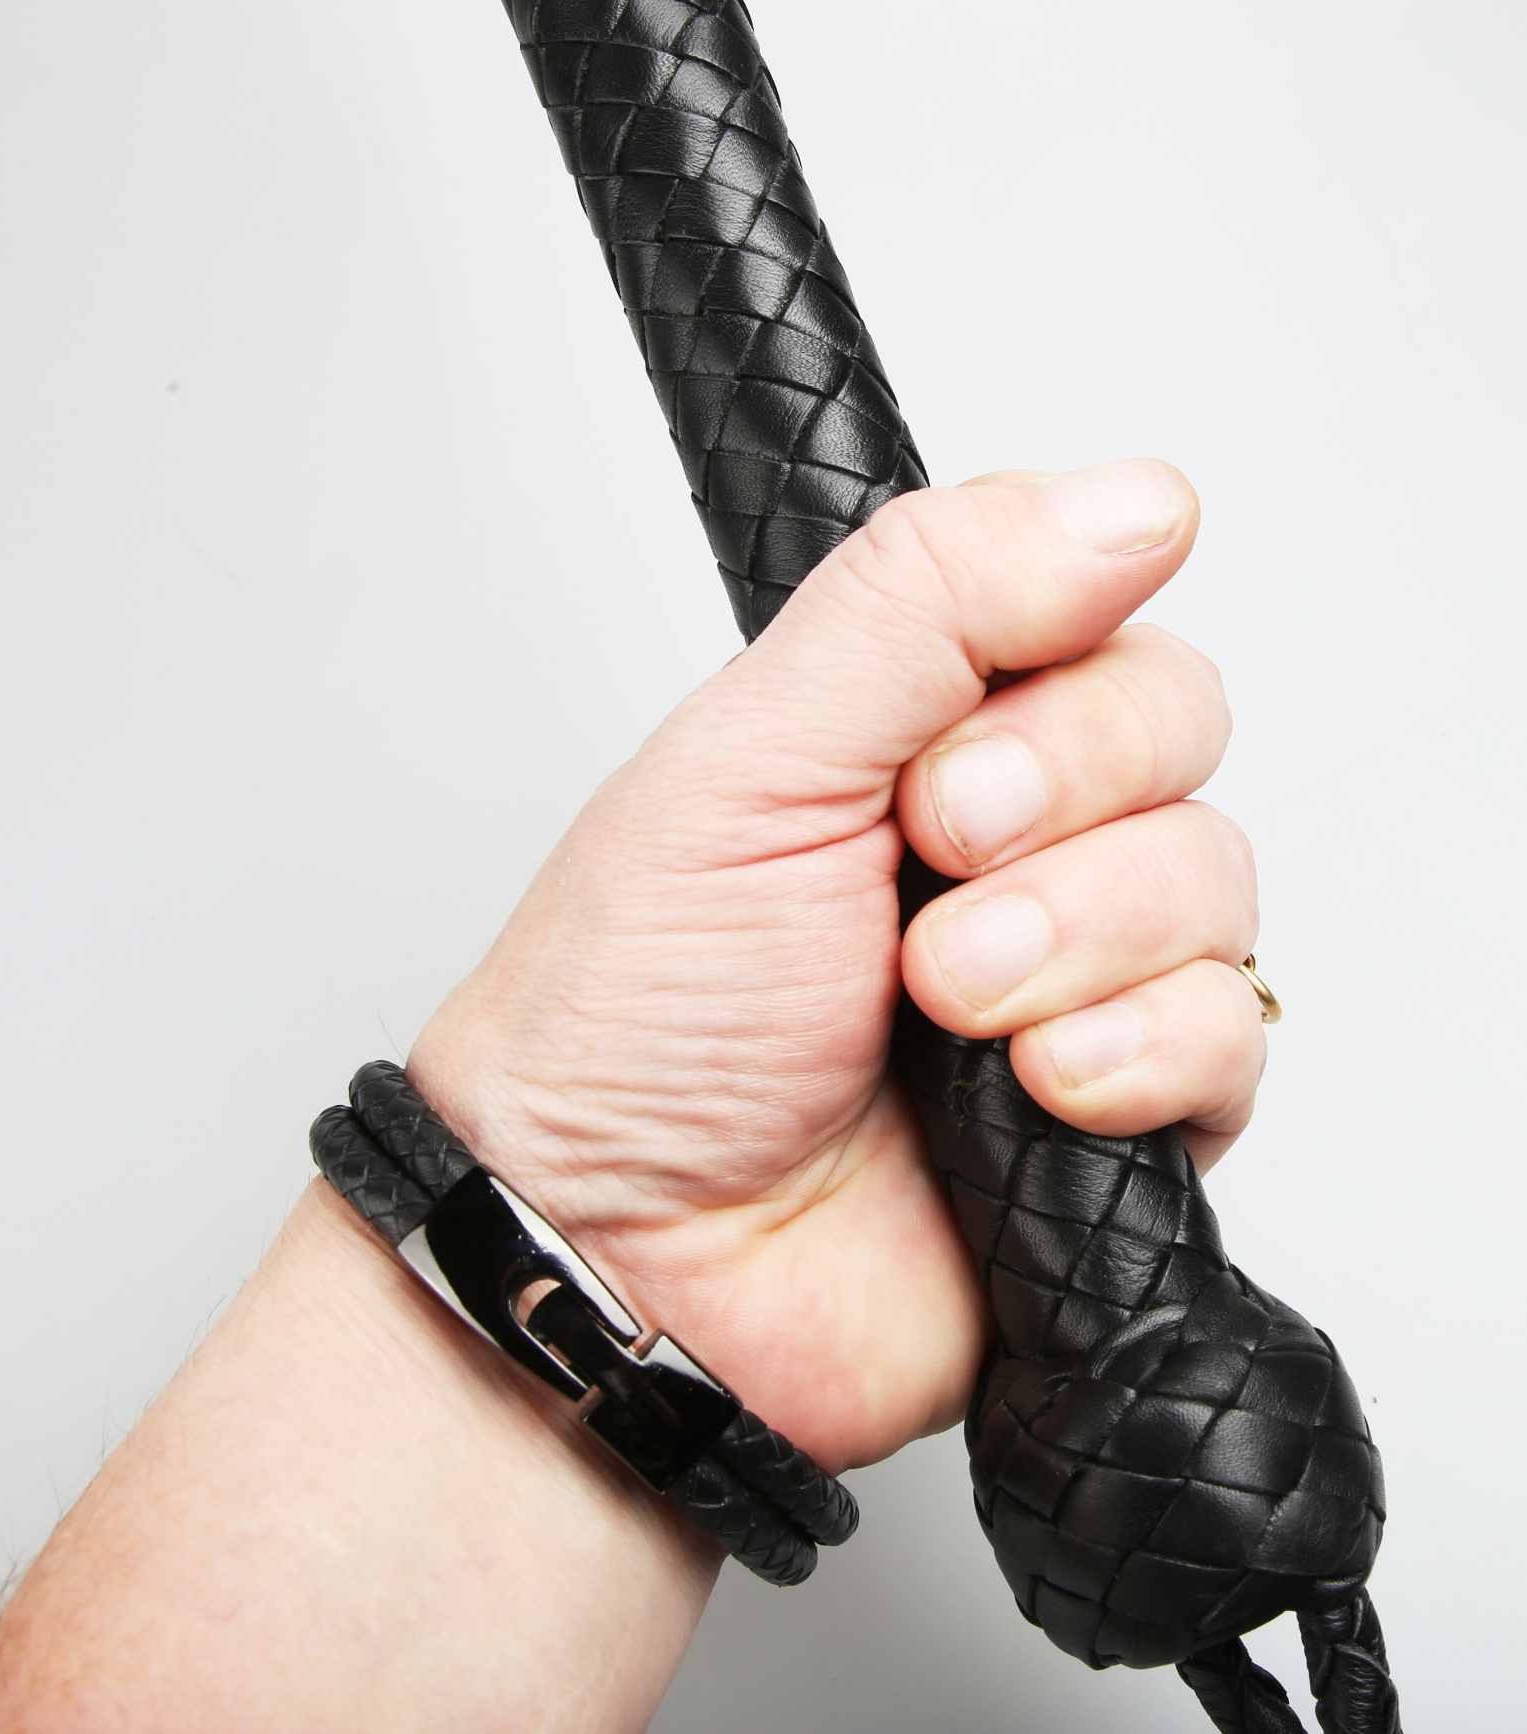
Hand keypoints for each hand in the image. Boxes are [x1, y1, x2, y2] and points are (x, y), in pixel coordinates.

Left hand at [410, 458, 1261, 1472]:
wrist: (623, 1243)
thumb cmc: (639, 1012)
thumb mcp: (754, 754)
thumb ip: (928, 601)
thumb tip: (1133, 504)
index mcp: (919, 731)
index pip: (1098, 617)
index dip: (1052, 687)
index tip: (932, 774)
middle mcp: (1013, 840)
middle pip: (1177, 735)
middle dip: (1056, 816)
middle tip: (927, 882)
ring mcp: (1073, 974)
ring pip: (1214, 883)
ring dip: (1077, 944)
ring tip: (944, 1005)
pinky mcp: (1123, 1108)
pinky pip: (1235, 1036)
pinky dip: (1141, 1055)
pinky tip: (1032, 1089)